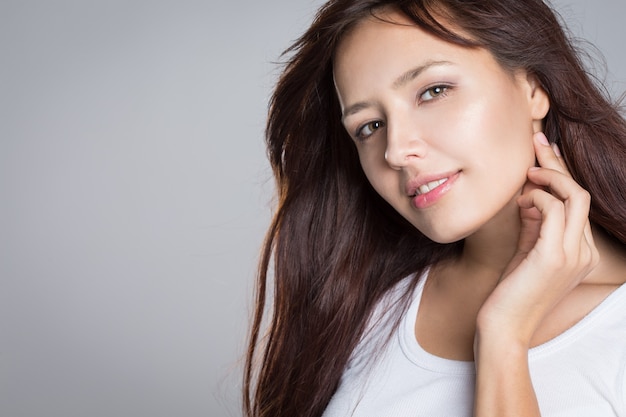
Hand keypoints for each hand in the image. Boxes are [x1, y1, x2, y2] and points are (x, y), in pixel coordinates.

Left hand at [476, 132, 598, 345]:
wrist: (503, 326)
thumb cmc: (511, 290)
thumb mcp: (528, 250)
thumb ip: (536, 224)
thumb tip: (531, 194)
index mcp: (581, 251)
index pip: (576, 202)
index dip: (560, 173)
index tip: (541, 152)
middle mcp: (585, 252)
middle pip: (580, 193)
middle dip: (557, 164)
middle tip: (535, 143)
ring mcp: (574, 255)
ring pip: (574, 196)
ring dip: (547, 177)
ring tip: (524, 175)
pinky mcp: (555, 257)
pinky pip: (553, 209)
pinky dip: (535, 197)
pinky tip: (519, 202)